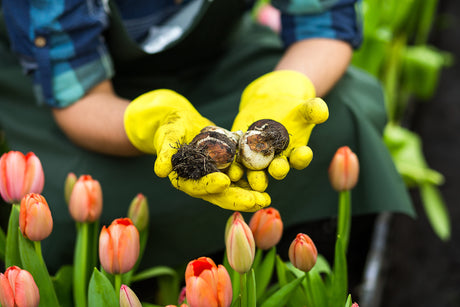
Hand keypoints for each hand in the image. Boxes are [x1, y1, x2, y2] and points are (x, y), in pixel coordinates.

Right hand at [124, 89, 270, 210]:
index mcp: (183, 179)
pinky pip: (241, 176)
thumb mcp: (166, 135)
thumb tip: (160, 170)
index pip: (196, 186)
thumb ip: (164, 153)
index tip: (224, 182)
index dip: (209, 185)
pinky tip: (269, 182)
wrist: (182, 122)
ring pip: (234, 188)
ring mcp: (216, 176)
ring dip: (250, 194)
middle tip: (257, 202)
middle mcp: (201, 182)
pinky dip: (253, 179)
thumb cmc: (171, 126)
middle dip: (238, 198)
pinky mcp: (227, 168)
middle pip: (219, 193)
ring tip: (266, 199)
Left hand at [231, 70, 328, 187]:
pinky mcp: (240, 154)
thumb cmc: (291, 109)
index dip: (302, 157)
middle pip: (278, 169)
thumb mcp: (301, 108)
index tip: (303, 152)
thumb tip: (322, 109)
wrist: (270, 105)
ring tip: (251, 174)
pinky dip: (234, 164)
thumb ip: (312, 111)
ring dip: (253, 174)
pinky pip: (237, 161)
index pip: (301, 158)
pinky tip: (231, 166)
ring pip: (256, 171)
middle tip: (276, 169)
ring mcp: (258, 161)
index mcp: (296, 155)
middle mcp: (277, 163)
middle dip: (277, 170)